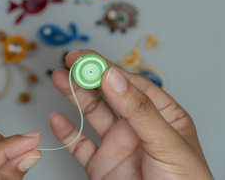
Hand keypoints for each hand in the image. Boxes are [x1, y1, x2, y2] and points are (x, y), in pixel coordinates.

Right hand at [50, 50, 212, 179]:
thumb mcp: (167, 143)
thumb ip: (139, 110)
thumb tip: (114, 78)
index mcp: (162, 117)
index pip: (133, 85)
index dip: (108, 68)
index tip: (88, 59)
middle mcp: (138, 129)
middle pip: (109, 95)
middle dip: (88, 76)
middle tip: (70, 61)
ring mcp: (118, 147)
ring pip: (92, 116)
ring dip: (74, 96)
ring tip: (59, 78)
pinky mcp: (102, 166)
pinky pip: (79, 146)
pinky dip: (66, 133)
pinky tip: (57, 119)